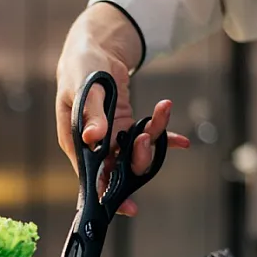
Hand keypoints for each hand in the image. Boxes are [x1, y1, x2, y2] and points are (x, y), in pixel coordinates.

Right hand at [56, 3, 190, 215]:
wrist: (94, 49)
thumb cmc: (82, 67)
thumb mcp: (84, 87)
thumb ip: (92, 113)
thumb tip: (95, 138)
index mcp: (76, 141)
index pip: (91, 175)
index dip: (107, 192)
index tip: (127, 207)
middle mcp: (94, 145)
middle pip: (117, 167)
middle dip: (137, 158)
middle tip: (147, 138)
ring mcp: (111, 137)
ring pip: (135, 152)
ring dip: (153, 138)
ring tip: (162, 111)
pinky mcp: (125, 126)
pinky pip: (146, 137)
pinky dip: (164, 139)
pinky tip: (180, 141)